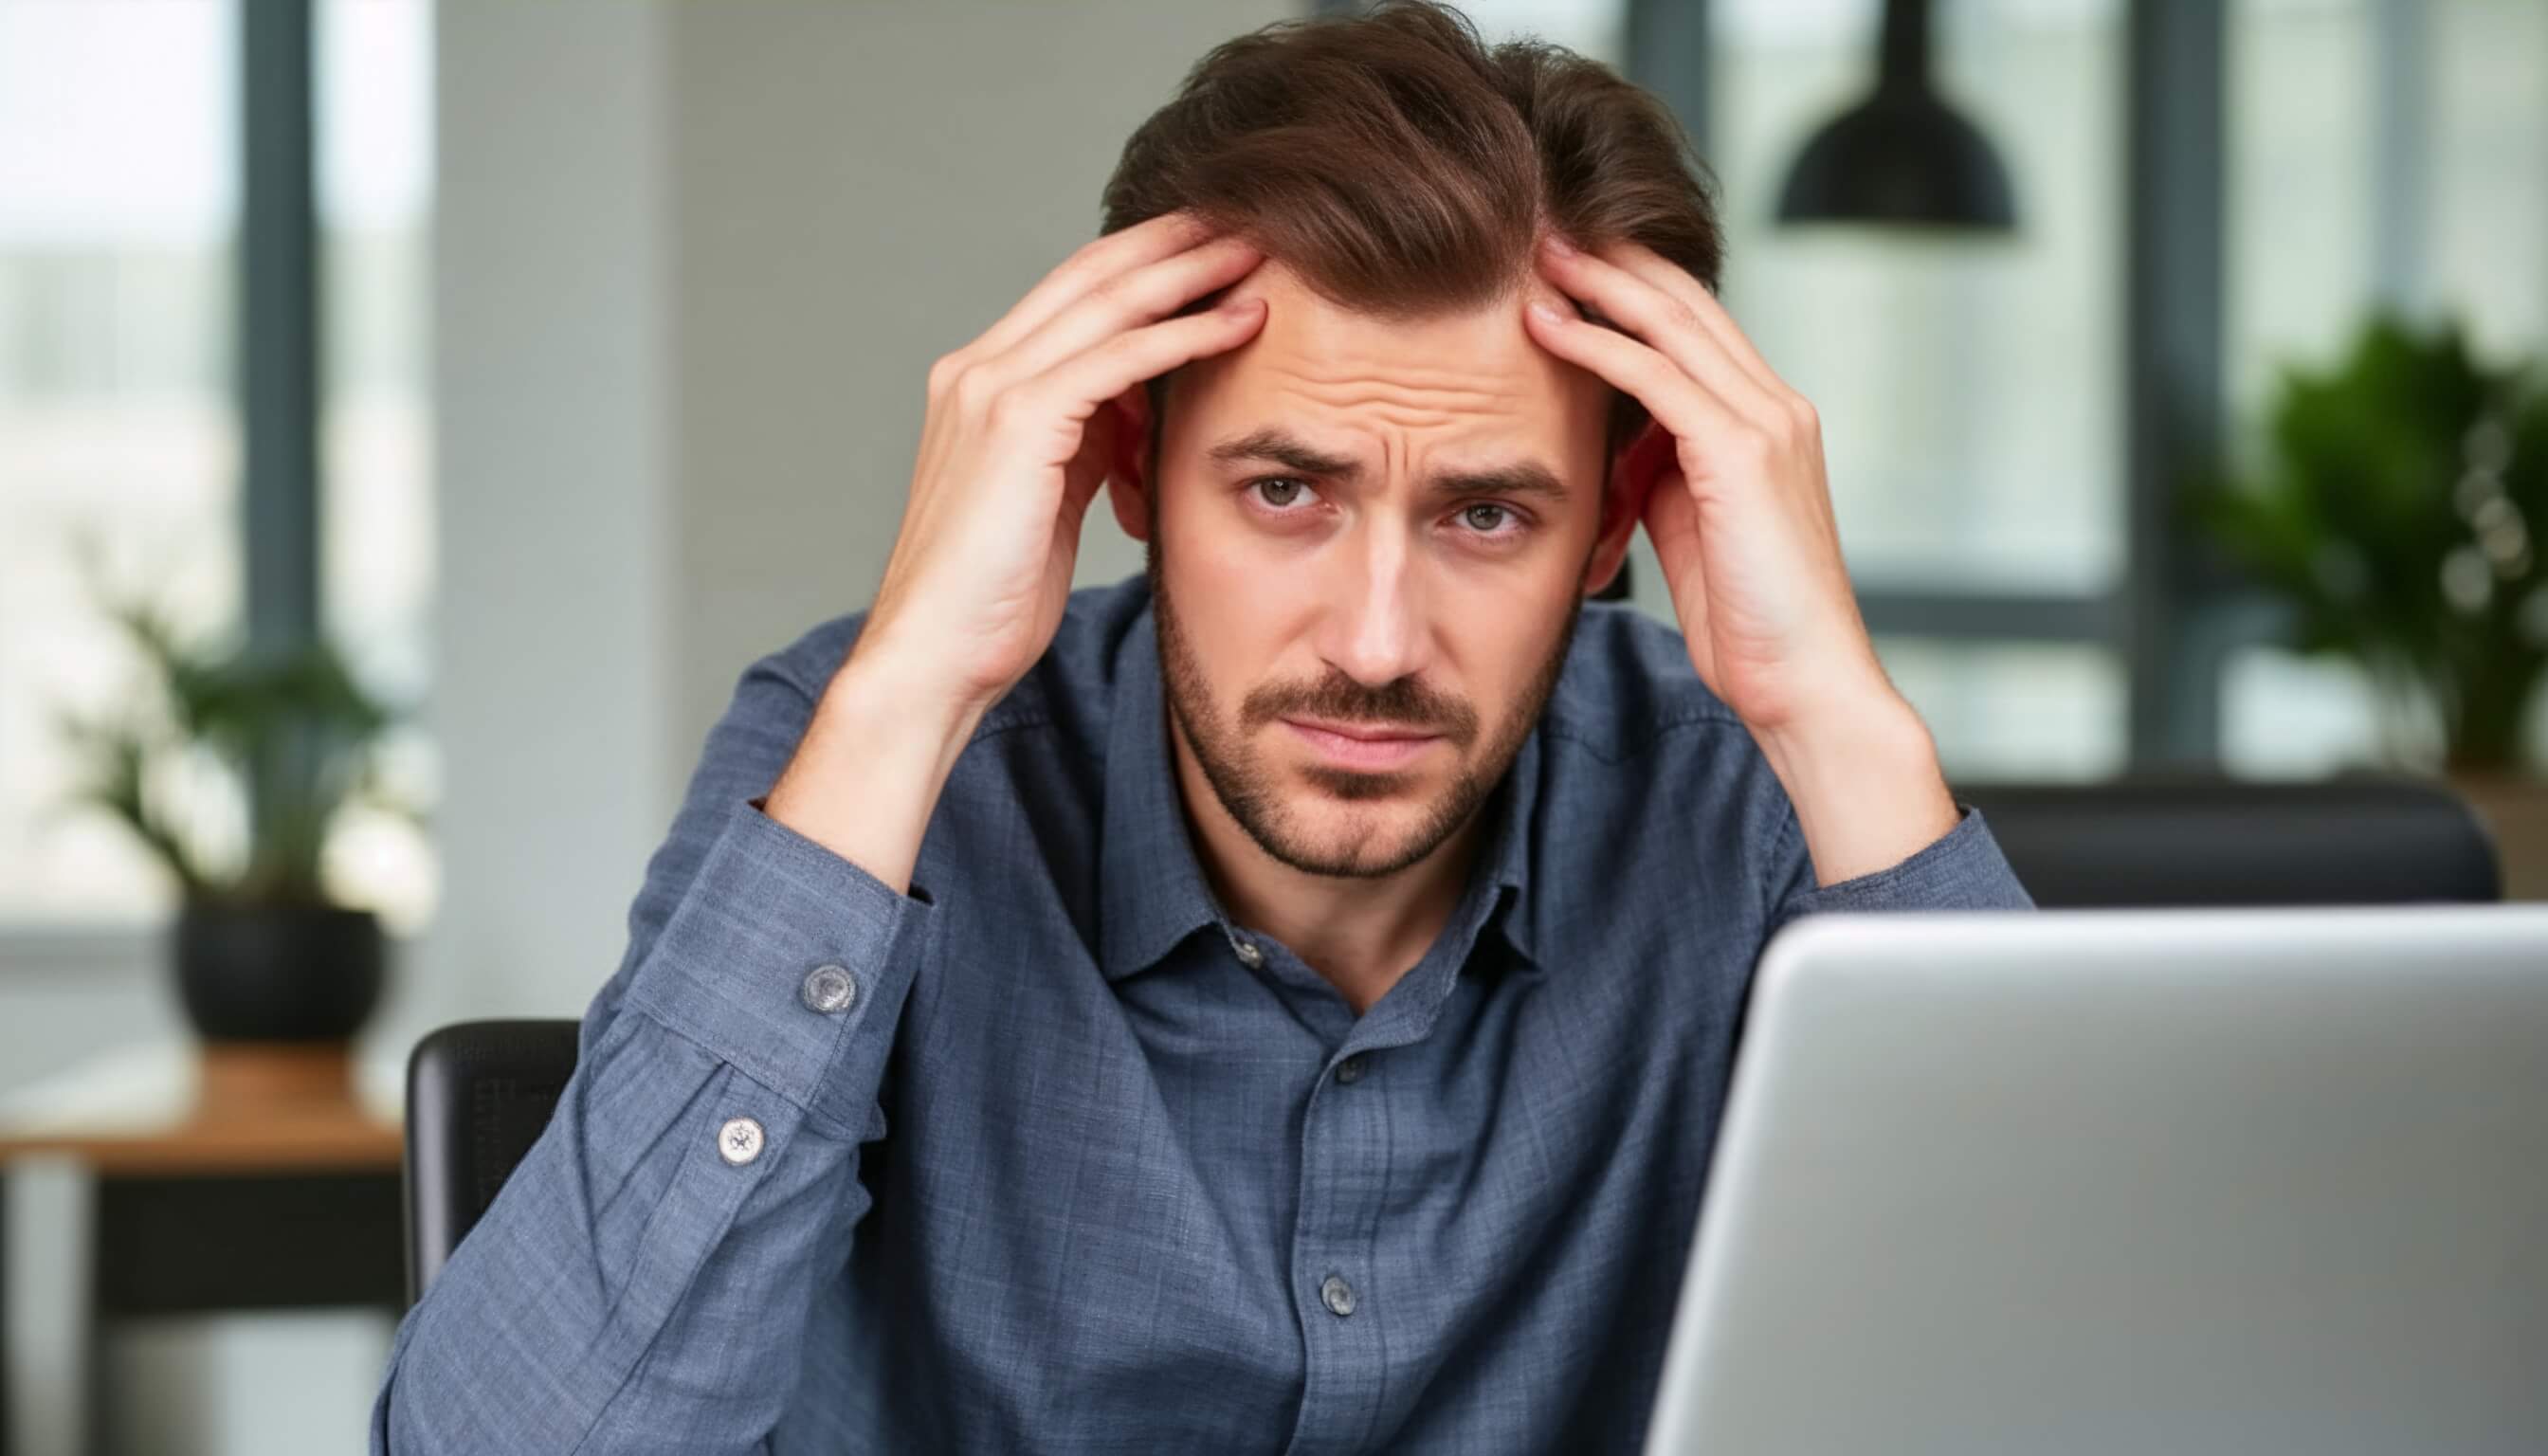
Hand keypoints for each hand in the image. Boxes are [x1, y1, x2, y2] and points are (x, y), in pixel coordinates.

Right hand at [858, 211, 1267, 721]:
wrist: (933, 658)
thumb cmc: (993, 601)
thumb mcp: (1049, 504)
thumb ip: (1084, 449)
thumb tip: (1138, 424)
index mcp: (977, 384)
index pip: (1071, 294)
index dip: (1143, 260)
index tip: (1211, 244)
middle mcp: (976, 371)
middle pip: (1091, 276)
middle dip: (1172, 241)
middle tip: (1247, 219)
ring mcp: (991, 390)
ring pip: (1110, 303)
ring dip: (1191, 272)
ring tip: (1258, 252)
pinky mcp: (1019, 424)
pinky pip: (1120, 359)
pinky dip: (1186, 333)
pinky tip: (1240, 322)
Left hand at [1523, 233, 1956, 884]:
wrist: (1804, 683)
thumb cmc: (1748, 621)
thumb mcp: (1690, 526)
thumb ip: (1659, 471)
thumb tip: (1609, 441)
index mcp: (1766, 419)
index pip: (1693, 321)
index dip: (1630, 279)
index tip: (1564, 254)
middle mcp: (1774, 405)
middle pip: (1682, 300)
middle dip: (1610, 256)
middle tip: (1540, 221)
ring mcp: (1764, 423)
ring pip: (1670, 322)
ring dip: (1595, 281)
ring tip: (1532, 250)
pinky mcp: (1742, 454)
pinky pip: (1657, 378)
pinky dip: (1597, 344)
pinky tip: (1546, 324)